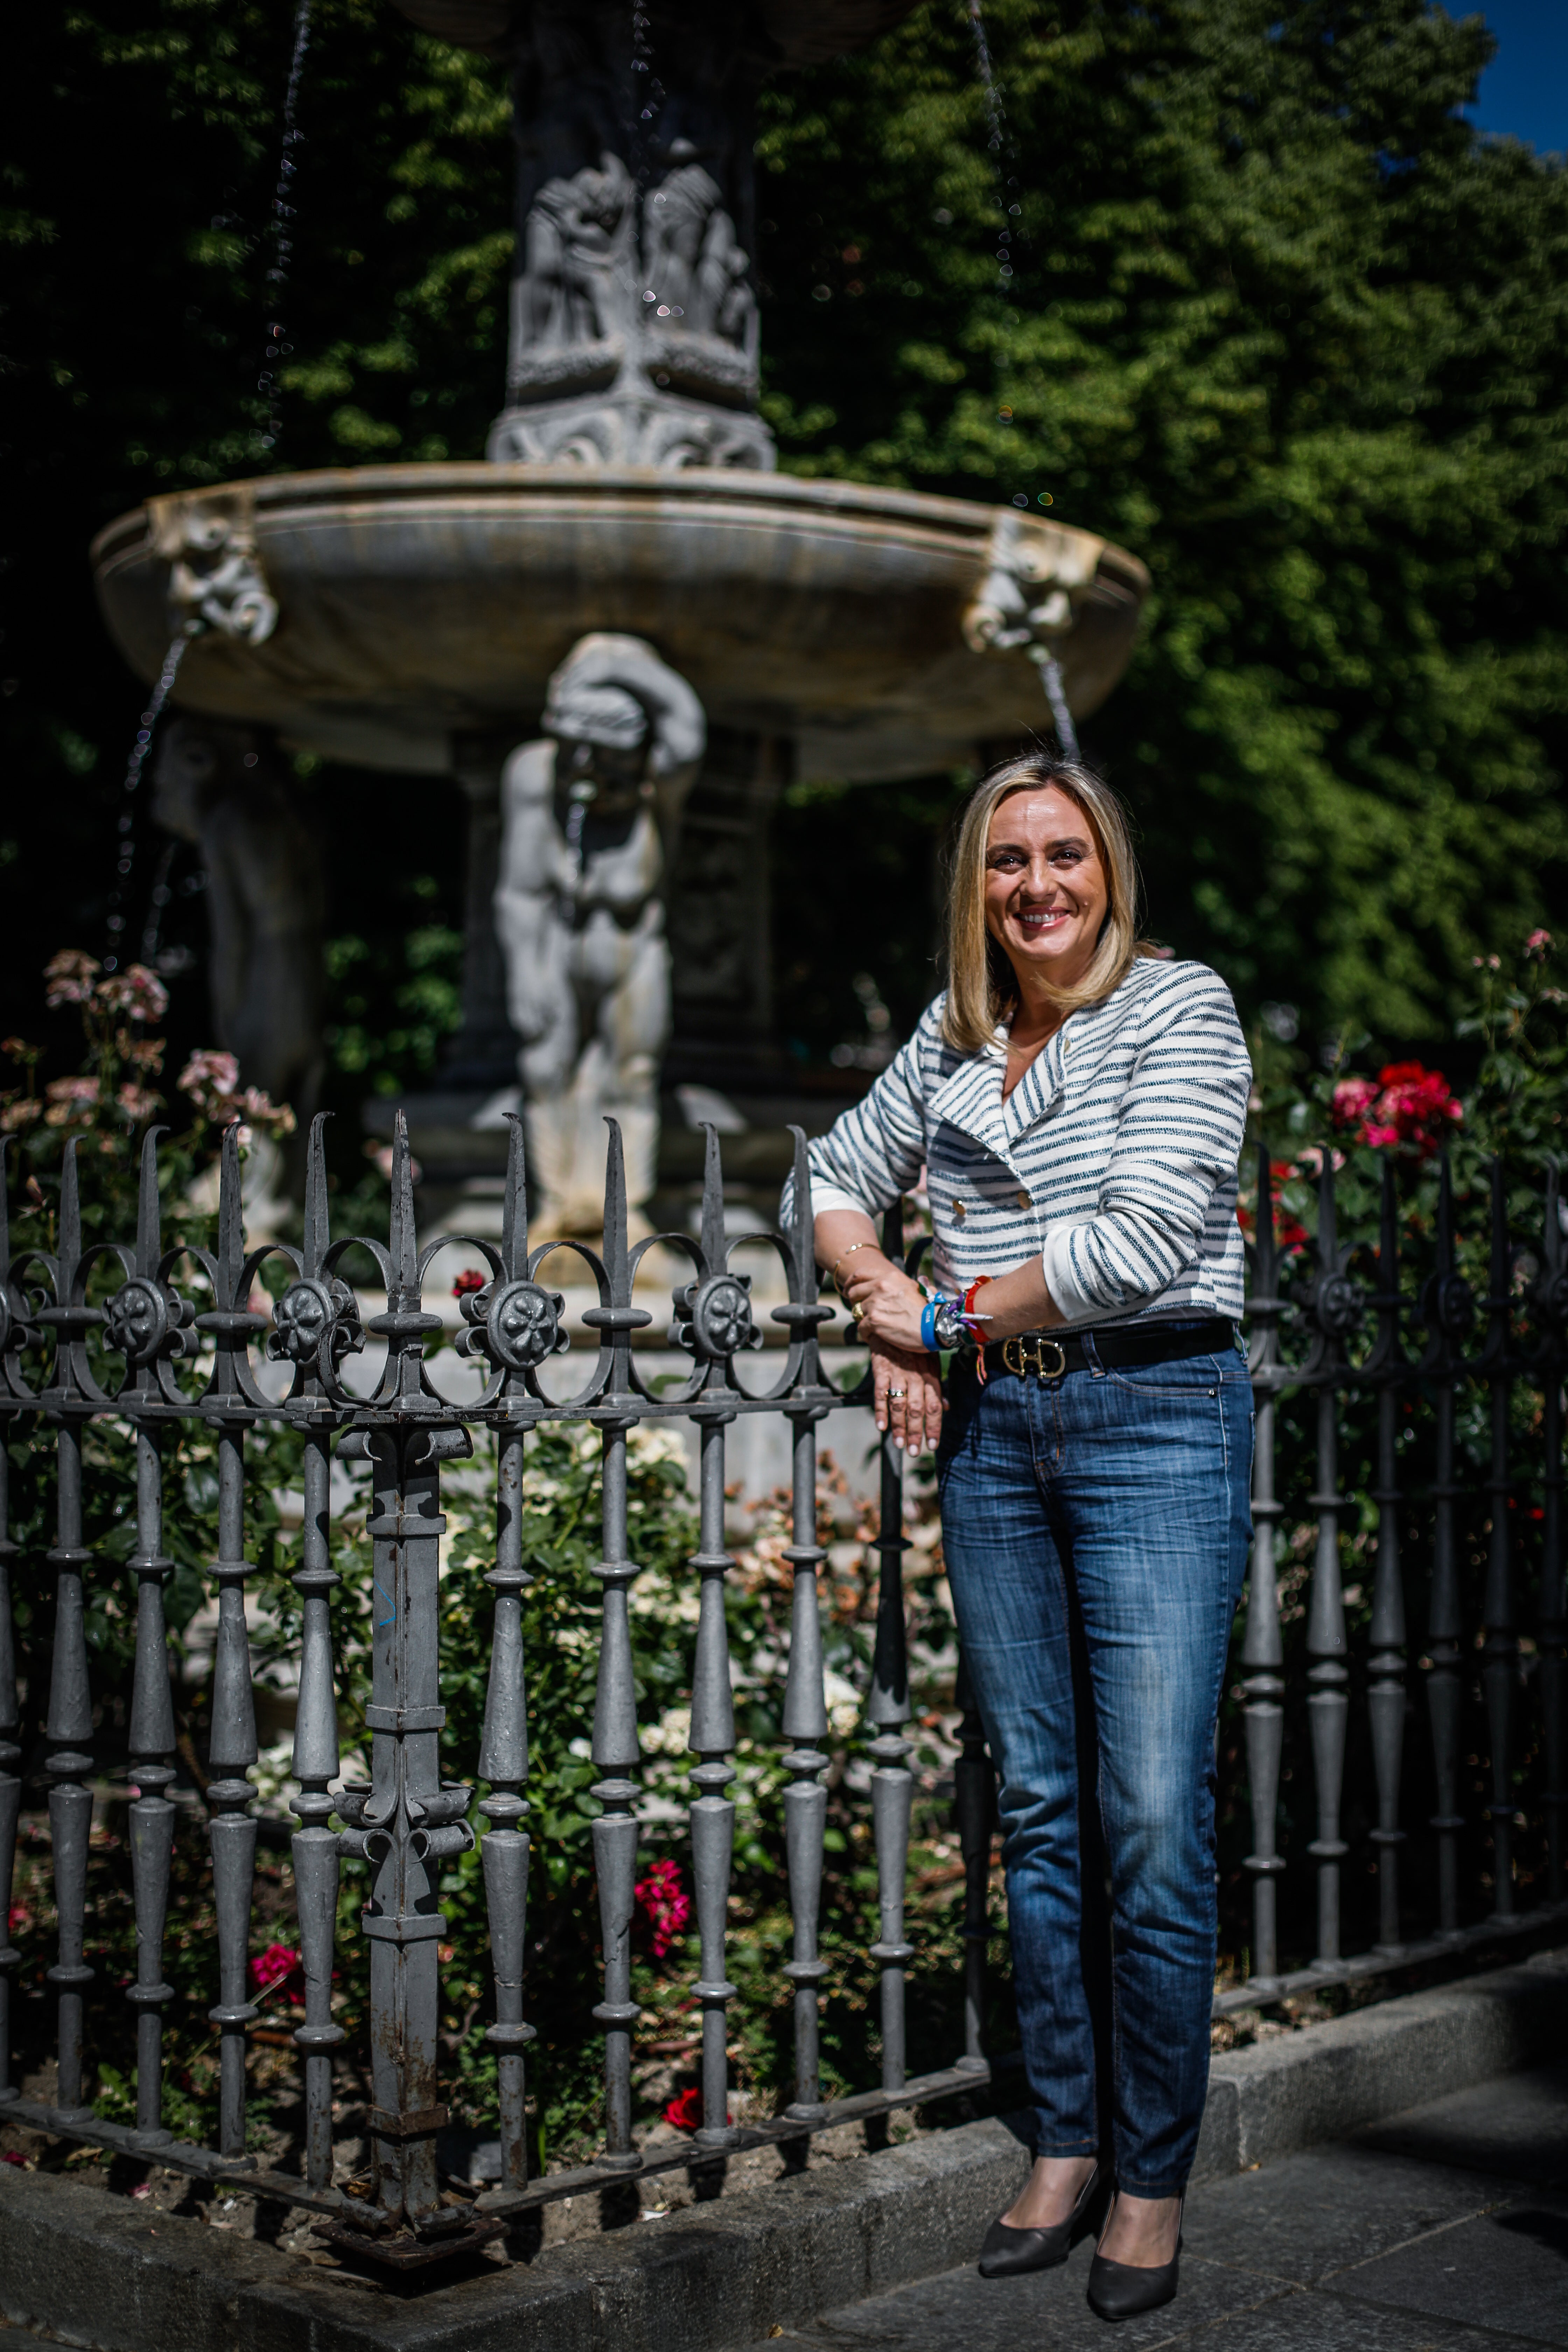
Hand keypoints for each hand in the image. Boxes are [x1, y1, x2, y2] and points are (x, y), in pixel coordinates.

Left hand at [838, 1252, 926, 1351]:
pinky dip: (866, 1333)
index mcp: (889, 1277)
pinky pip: (861, 1327)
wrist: (935, 1326)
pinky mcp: (874, 1320)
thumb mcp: (913, 1287)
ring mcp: (875, 1303)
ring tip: (875, 1327)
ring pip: (858, 1311)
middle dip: (855, 1302)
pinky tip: (875, 1336)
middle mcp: (880, 1286)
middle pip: (854, 1292)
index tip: (848, 1290)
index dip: (851, 1283)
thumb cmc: (928, 1309)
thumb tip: (890, 1281)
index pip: (859, 1274)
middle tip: (860, 1311)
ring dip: (864, 1319)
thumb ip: (897, 1283)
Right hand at [869, 1339, 944, 1456]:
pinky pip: (880, 1393)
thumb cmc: (914, 1347)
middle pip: (918, 1409)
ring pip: (900, 1404)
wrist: (893, 1321)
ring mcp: (898, 1373)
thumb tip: (947, 1407)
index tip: (933, 1445)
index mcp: (930, 1377)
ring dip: (899, 1426)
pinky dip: (881, 1410)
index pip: (935, 1406)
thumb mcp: (931, 1362)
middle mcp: (916, 1377)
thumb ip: (937, 1387)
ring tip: (899, 1444)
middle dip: (917, 1432)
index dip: (934, 1427)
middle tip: (915, 1452)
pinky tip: (881, 1426)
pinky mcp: (881, 1369)